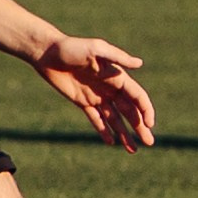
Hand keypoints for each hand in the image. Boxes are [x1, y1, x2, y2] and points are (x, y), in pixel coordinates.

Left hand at [33, 36, 155, 151]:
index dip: (145, 110)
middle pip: (129, 111)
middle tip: (149, 143)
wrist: (47, 53)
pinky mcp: (82, 102)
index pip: (137, 96)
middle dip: (140, 127)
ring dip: (125, 134)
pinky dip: (104, 131)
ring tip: (133, 150)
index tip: (149, 125)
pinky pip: (96, 119)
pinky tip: (111, 142)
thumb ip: (117, 57)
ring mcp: (97, 96)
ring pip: (115, 119)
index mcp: (117, 76)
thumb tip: (140, 64)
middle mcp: (110, 88)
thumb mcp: (96, 49)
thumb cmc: (72, 47)